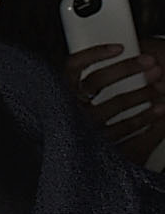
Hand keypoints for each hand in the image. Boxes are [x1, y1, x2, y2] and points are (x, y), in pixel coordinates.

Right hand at [69, 44, 164, 162]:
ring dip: (141, 93)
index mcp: (58, 93)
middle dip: (126, 68)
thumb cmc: (72, 124)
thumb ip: (87, 79)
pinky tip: (157, 111)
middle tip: (149, 62)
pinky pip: (124, 128)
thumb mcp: (71, 98)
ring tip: (158, 86)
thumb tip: (117, 57)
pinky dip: (144, 118)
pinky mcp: (97, 144)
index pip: (72, 67)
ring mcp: (82, 127)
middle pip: (95, 81)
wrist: (67, 165)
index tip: (118, 48)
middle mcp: (67, 109)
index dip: (95, 54)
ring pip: (114, 104)